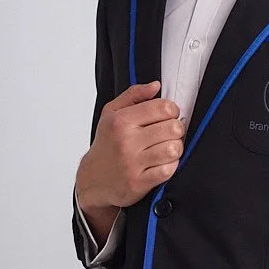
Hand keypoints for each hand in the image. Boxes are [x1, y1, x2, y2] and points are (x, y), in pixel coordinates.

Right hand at [76, 82, 183, 238]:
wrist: (92, 179)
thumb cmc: (106, 145)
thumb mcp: (111, 114)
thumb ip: (133, 95)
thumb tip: (155, 86)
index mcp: (121, 121)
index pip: (164, 108)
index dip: (172, 111)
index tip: (167, 117)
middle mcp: (126, 141)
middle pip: (173, 128)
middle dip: (176, 130)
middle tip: (168, 134)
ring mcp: (132, 163)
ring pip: (174, 149)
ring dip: (175, 149)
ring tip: (166, 149)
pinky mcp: (138, 183)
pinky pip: (168, 170)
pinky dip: (170, 167)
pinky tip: (162, 164)